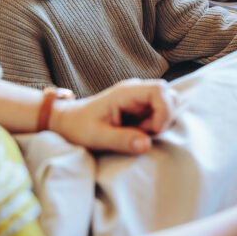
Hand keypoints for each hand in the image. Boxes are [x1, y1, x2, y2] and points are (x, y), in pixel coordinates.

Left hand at [49, 79, 178, 153]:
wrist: (68, 121)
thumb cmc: (79, 127)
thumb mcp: (97, 137)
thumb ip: (122, 140)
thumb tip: (147, 145)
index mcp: (126, 92)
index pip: (159, 90)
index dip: (164, 111)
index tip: (152, 131)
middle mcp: (136, 90)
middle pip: (168, 95)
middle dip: (164, 118)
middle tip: (144, 133)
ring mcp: (140, 97)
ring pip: (167, 103)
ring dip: (160, 121)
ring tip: (140, 132)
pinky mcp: (141, 106)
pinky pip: (159, 111)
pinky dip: (155, 124)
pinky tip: (138, 131)